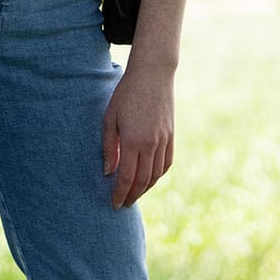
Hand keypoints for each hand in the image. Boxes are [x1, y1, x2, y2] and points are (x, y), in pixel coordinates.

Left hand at [102, 60, 174, 208]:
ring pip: (156, 174)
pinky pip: (166, 163)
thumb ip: (109, 147)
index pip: (126, 178)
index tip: (114, 204)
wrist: (153, 74)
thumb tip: (109, 172)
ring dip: (146, 188)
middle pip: (143, 181)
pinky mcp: (171, 135)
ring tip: (135, 194)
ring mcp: (163, 140)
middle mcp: (150, 144)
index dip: (120, 194)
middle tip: (124, 204)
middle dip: (132, 196)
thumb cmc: (126, 94)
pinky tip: (150, 179)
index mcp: (133, 141)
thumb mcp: (110, 118)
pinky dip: (159, 175)